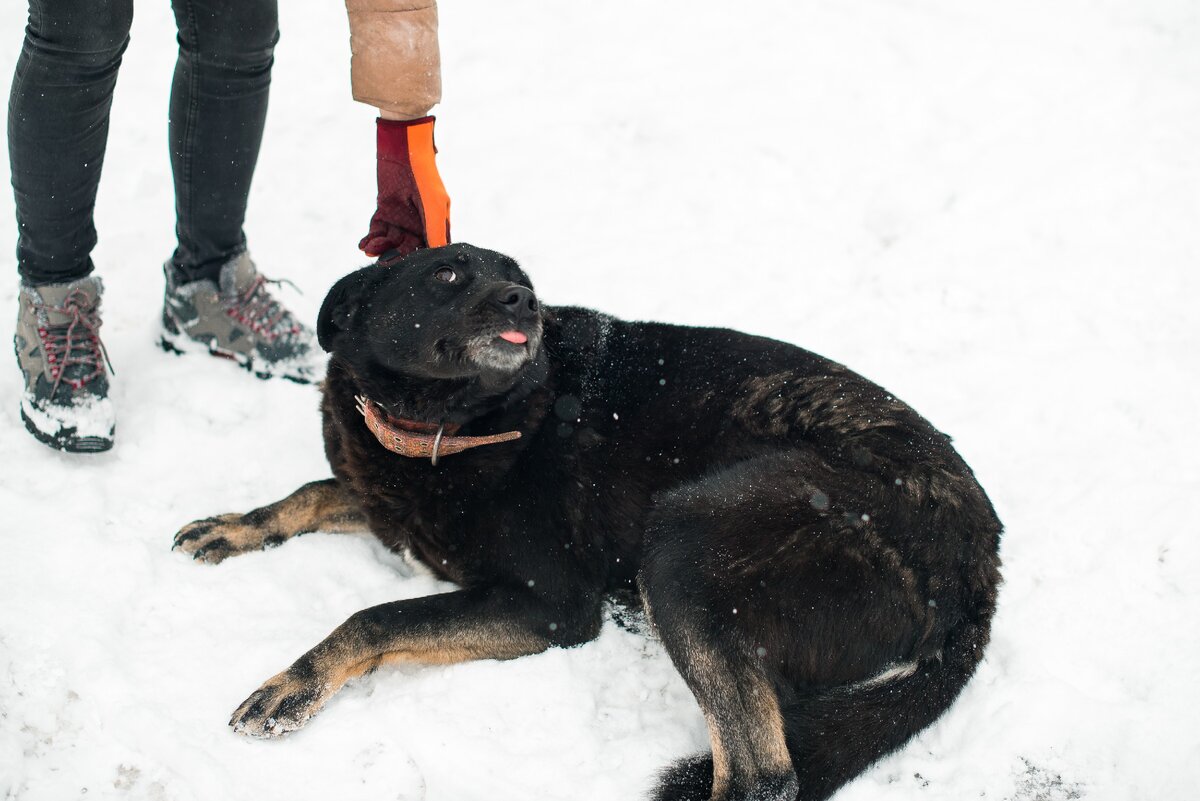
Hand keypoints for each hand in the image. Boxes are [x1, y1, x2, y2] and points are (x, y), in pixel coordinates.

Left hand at [359, 116, 450, 258]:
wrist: (403, 145)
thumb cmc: (424, 174)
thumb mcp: (433, 204)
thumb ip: (435, 231)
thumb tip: (438, 255)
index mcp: (436, 222)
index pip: (429, 248)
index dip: (419, 259)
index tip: (409, 269)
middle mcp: (420, 222)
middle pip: (407, 248)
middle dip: (395, 254)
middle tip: (382, 261)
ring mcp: (401, 216)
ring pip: (390, 240)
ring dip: (380, 247)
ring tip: (369, 250)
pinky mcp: (385, 209)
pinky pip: (377, 230)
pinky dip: (371, 238)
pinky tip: (364, 245)